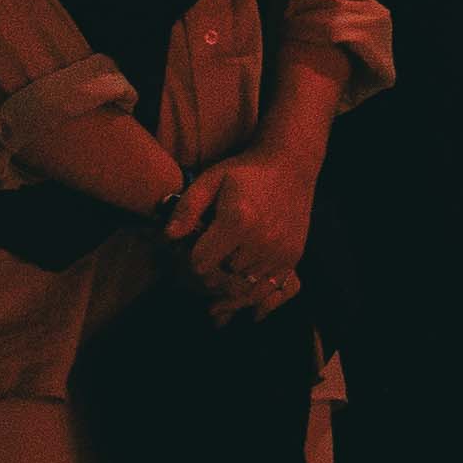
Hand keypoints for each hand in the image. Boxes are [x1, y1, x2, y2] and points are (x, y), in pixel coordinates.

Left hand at [166, 145, 314, 316]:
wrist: (291, 166)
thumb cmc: (245, 172)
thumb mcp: (211, 179)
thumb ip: (187, 207)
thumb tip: (169, 237)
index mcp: (238, 221)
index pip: (201, 264)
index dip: (190, 260)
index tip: (192, 250)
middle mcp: (262, 240)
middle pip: (221, 278)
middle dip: (209, 273)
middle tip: (207, 261)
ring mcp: (280, 251)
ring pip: (243, 288)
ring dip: (230, 285)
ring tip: (221, 278)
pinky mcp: (293, 257)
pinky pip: (269, 290)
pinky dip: (254, 295)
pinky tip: (243, 296)